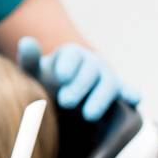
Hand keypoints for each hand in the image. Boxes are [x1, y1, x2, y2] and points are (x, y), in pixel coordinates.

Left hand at [18, 37, 140, 120]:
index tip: (60, 77)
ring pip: (110, 84)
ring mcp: (108, 78)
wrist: (60, 96)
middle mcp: (93, 63)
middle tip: (64, 102)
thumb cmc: (45, 81)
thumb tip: (26, 42)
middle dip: (79, 86)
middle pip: (91, 70)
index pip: (72, 55)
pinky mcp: (119, 94)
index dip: (68, 65)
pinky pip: (128, 92)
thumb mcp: (33, 71)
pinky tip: (131, 100)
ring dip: (101, 98)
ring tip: (88, 115)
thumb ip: (30, 58)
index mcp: (71, 54)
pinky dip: (131, 95)